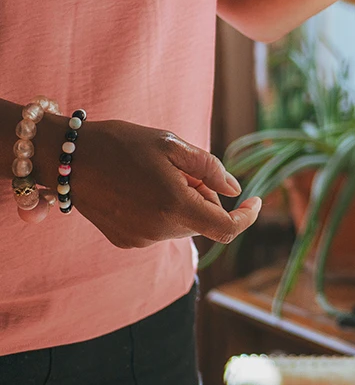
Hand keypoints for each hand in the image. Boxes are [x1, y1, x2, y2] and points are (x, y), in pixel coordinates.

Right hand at [61, 119, 261, 248]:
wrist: (68, 158)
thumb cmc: (124, 143)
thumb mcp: (172, 145)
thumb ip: (209, 168)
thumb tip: (235, 190)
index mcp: (174, 207)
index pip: (225, 228)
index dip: (246, 217)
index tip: (256, 200)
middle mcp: (157, 231)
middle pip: (202, 220)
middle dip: (203, 195)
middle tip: (181, 167)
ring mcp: (139, 240)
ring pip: (182, 224)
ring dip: (183, 202)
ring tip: (156, 174)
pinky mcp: (125, 241)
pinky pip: (160, 228)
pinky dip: (163, 210)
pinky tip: (140, 187)